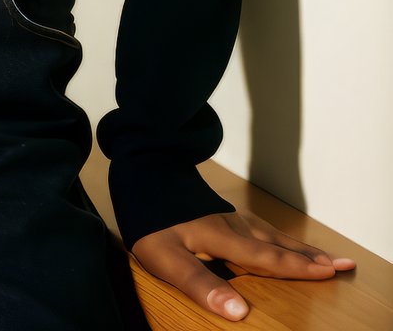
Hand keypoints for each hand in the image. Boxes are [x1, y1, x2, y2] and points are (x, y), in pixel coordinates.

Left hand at [130, 208, 356, 320]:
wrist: (138, 170)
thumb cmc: (149, 218)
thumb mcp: (165, 258)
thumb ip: (200, 284)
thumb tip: (240, 313)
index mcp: (223, 239)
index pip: (267, 260)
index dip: (298, 269)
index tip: (330, 273)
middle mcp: (232, 226)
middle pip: (278, 245)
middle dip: (310, 257)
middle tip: (344, 264)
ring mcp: (226, 216)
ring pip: (271, 234)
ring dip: (298, 246)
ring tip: (322, 256)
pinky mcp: (218, 212)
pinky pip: (259, 227)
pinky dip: (278, 236)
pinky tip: (279, 240)